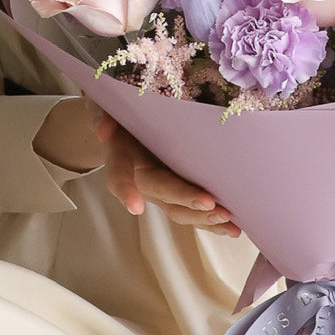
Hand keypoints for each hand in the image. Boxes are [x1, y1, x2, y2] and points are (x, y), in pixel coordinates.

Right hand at [87, 109, 241, 235]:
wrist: (117, 124)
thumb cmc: (115, 110)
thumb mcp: (102, 105)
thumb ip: (101, 114)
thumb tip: (104, 130)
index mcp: (122, 154)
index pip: (120, 172)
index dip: (126, 189)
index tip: (135, 207)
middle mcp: (140, 177)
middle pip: (161, 193)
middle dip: (185, 200)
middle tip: (210, 204)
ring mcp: (158, 189)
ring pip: (178, 210)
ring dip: (203, 218)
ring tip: (229, 223)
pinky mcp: (174, 193)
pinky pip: (191, 211)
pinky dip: (211, 221)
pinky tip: (234, 228)